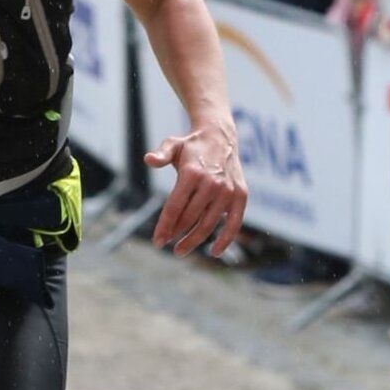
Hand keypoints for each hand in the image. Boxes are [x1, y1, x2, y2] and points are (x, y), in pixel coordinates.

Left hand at [146, 123, 247, 258]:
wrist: (220, 137)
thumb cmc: (191, 146)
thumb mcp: (173, 145)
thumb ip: (161, 154)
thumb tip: (148, 159)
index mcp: (192, 173)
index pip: (175, 207)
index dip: (164, 226)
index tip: (157, 242)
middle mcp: (211, 183)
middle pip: (190, 218)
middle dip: (175, 234)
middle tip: (165, 245)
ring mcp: (228, 191)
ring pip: (208, 224)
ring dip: (193, 240)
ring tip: (180, 250)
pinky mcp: (240, 196)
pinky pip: (234, 223)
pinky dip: (226, 240)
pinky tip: (215, 253)